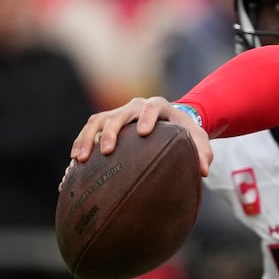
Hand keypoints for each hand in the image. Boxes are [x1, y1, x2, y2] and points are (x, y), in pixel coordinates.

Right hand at [68, 97, 212, 175]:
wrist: (171, 122)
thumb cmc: (185, 132)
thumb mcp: (198, 140)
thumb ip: (203, 153)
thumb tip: (203, 172)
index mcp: (158, 106)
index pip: (151, 107)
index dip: (146, 117)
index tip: (143, 132)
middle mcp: (134, 107)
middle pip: (118, 115)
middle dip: (111, 132)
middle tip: (107, 151)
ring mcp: (118, 115)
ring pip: (97, 121)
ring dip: (86, 138)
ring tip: (79, 159)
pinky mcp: (107, 125)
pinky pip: (89, 132)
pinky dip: (81, 145)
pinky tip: (74, 165)